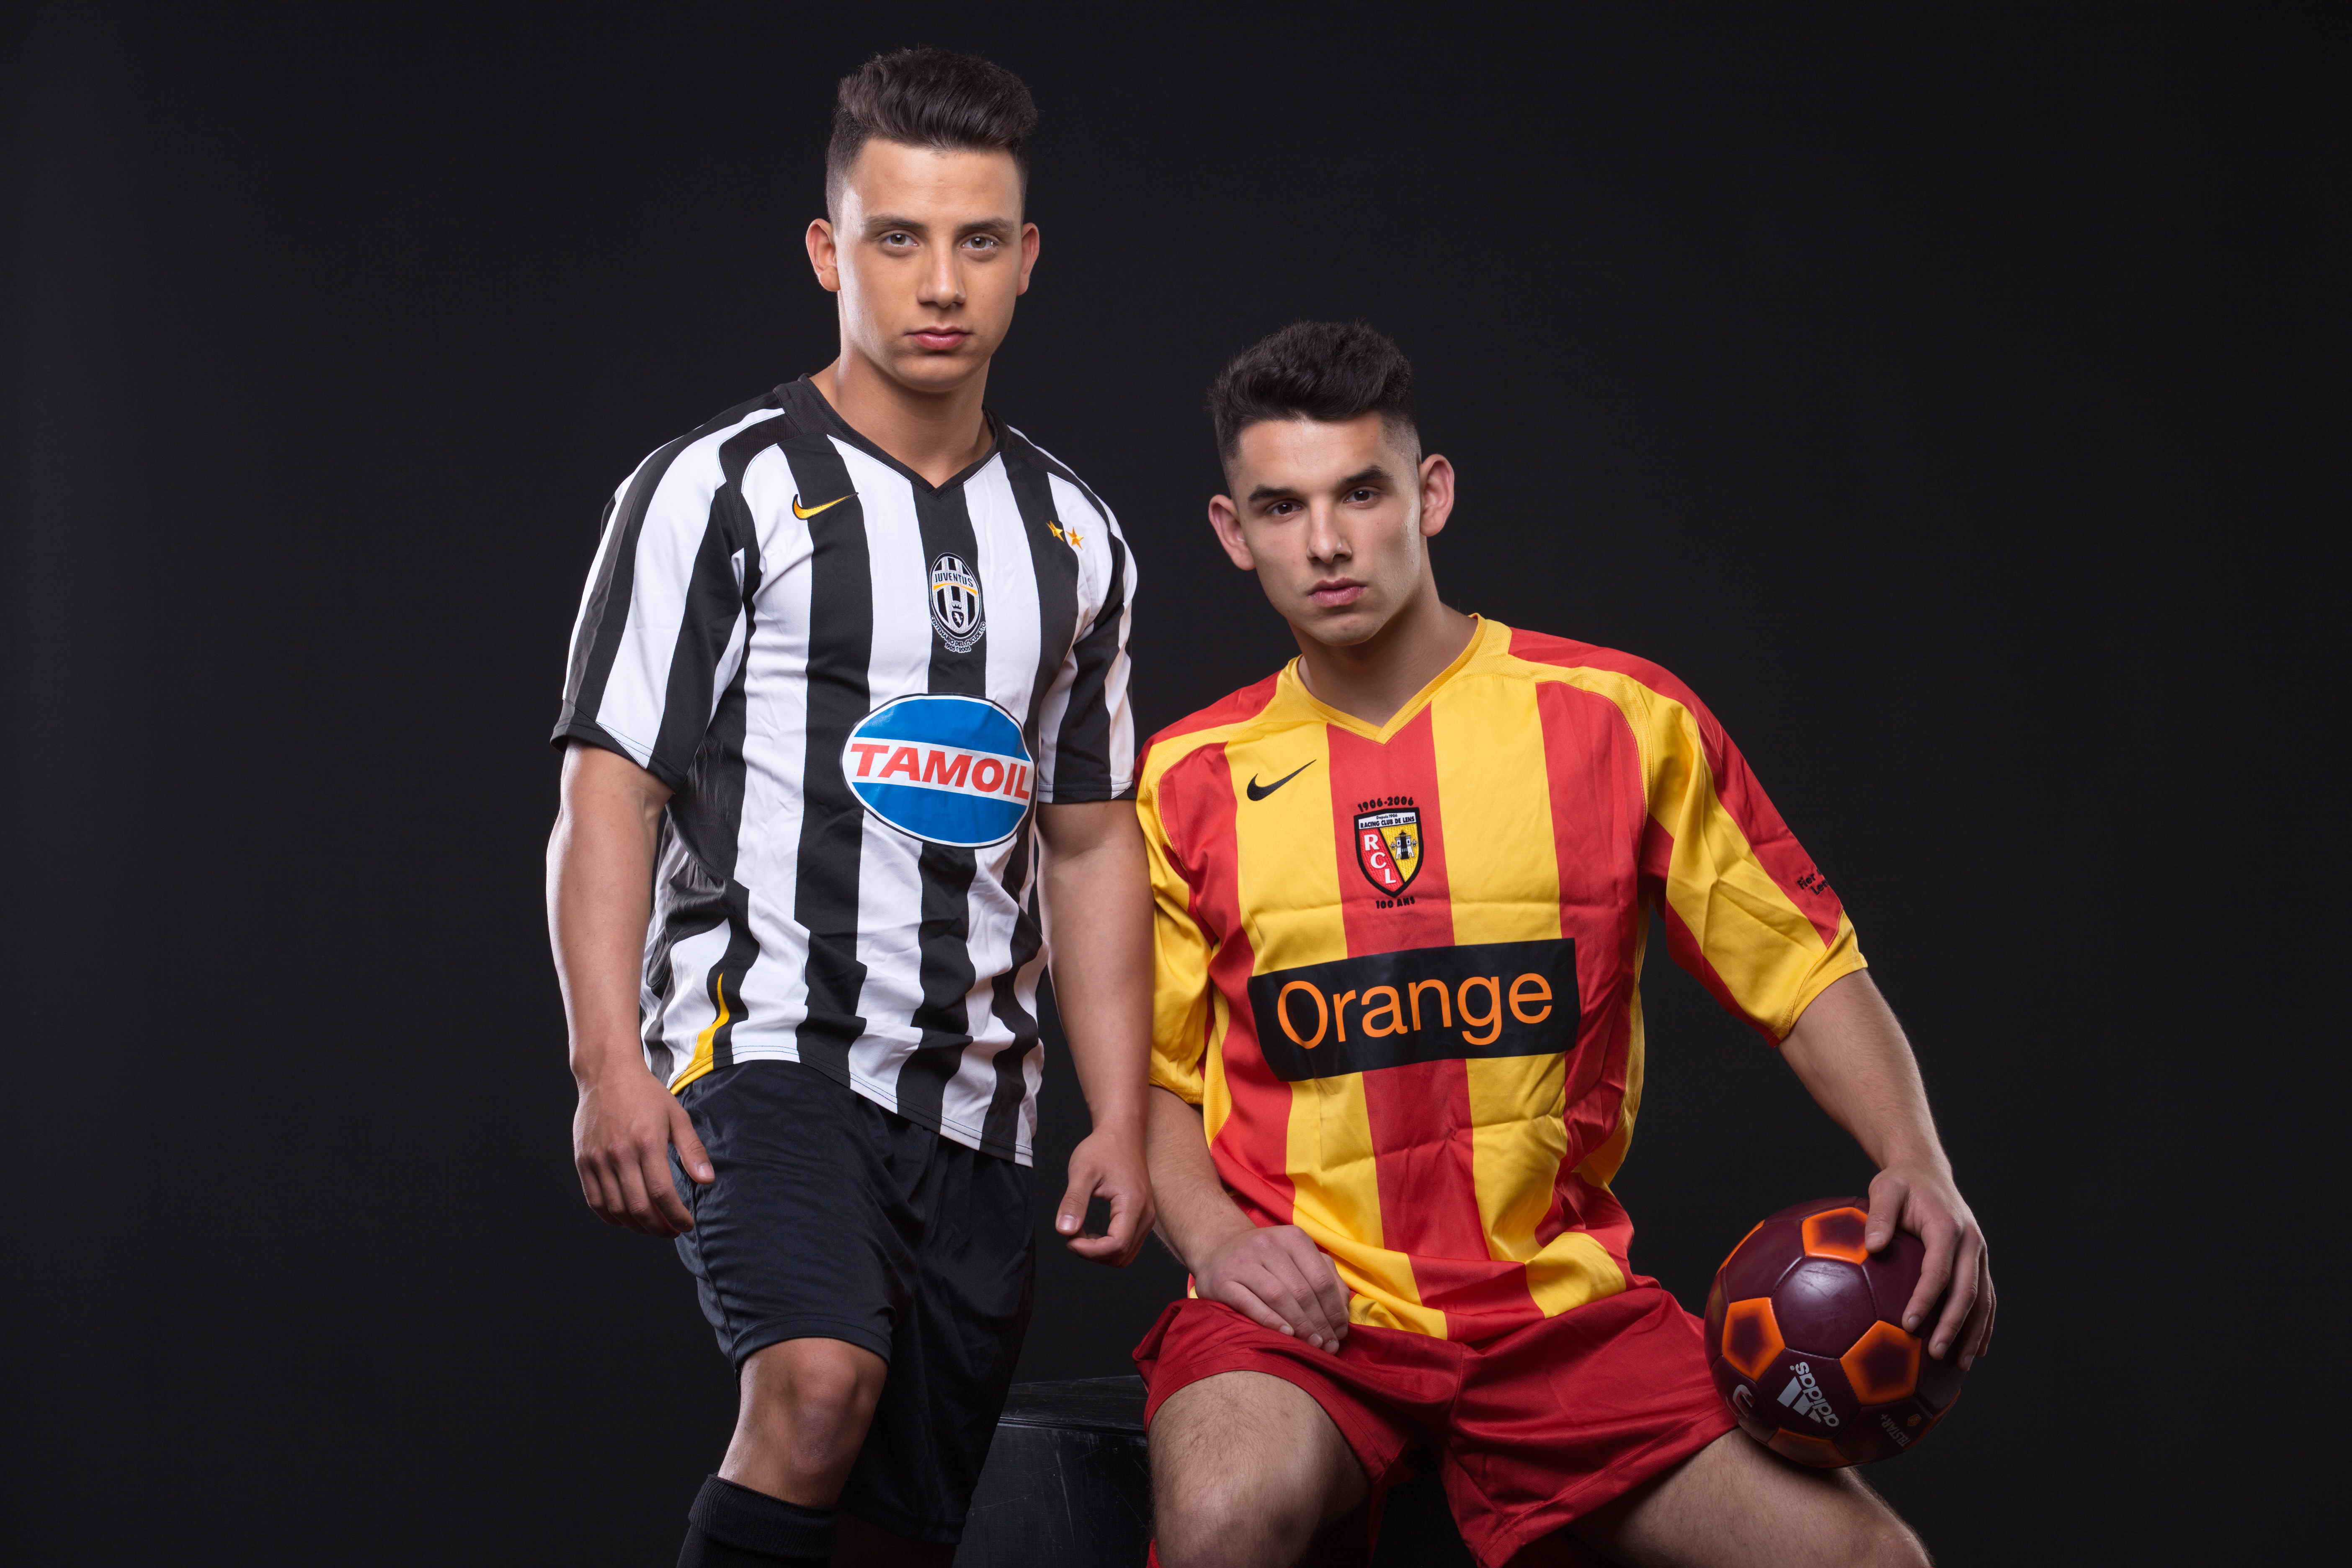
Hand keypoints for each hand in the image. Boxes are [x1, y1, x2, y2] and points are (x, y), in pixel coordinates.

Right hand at [573, 1065, 712, 1236]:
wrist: (606, 1073)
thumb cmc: (646, 1094)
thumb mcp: (677, 1116)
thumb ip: (692, 1150)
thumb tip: (707, 1181)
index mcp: (647, 1142)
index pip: (662, 1193)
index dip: (676, 1215)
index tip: (686, 1224)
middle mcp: (619, 1153)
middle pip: (639, 1207)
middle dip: (659, 1227)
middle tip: (672, 1231)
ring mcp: (597, 1159)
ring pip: (616, 1209)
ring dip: (636, 1226)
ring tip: (653, 1227)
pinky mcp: (583, 1161)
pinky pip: (595, 1200)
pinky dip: (611, 1217)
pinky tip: (626, 1219)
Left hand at [1056, 1123, 1154, 1265]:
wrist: (1122, 1133)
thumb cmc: (1103, 1148)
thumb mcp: (1082, 1172)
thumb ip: (1073, 1202)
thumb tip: (1065, 1231)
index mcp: (1133, 1204)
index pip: (1115, 1246)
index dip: (1089, 1250)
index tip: (1069, 1238)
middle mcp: (1146, 1215)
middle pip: (1121, 1256)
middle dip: (1092, 1253)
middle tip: (1071, 1234)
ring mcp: (1147, 1217)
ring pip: (1125, 1254)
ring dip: (1100, 1252)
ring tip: (1080, 1233)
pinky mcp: (1143, 1216)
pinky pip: (1127, 1244)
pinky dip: (1108, 1246)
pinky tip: (1092, 1233)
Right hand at [1195, 1223, 1350, 1352]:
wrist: (1217, 1250)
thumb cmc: (1266, 1260)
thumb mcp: (1296, 1257)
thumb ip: (1324, 1276)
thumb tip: (1343, 1312)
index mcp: (1292, 1238)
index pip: (1321, 1278)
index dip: (1334, 1309)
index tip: (1340, 1333)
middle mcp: (1267, 1244)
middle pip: (1302, 1290)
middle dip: (1320, 1323)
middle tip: (1328, 1346)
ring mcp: (1242, 1261)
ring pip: (1279, 1296)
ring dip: (1300, 1325)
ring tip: (1313, 1344)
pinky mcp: (1221, 1280)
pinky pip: (1250, 1303)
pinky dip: (1271, 1320)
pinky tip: (1286, 1334)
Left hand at [1865, 1163, 1993, 1367]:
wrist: (1927, 1171)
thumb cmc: (1900, 1182)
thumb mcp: (1884, 1188)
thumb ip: (1880, 1215)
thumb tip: (1872, 1246)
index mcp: (1947, 1227)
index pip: (1938, 1270)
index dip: (1926, 1299)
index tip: (1909, 1324)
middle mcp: (1971, 1243)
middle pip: (1967, 1291)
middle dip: (1953, 1325)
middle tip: (1935, 1354)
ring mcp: (1979, 1253)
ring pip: (1983, 1299)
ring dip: (1974, 1333)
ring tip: (1960, 1365)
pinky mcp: (1979, 1262)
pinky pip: (1986, 1297)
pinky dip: (1983, 1324)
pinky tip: (1975, 1349)